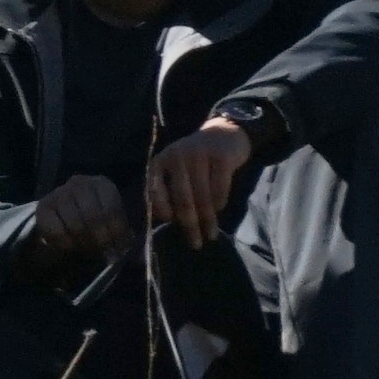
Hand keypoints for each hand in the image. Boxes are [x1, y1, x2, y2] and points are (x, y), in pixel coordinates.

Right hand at [29, 172, 131, 261]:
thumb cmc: (96, 220)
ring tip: (87, 248)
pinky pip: (56, 230)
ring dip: (83, 242)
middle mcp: (80, 183)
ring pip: (75, 224)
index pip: (111, 208)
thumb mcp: (111, 221)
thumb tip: (125, 247)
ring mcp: (60, 192)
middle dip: (99, 238)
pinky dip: (65, 243)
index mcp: (103, 184)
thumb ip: (120, 232)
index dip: (115, 231)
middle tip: (101, 250)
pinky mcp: (43, 207)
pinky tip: (70, 245)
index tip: (117, 247)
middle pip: (92, 215)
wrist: (65, 217)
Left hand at [140, 125, 257, 242]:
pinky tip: (220, 210)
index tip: (171, 225)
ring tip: (211, 234)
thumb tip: (168, 223)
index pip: (155, 191)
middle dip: (190, 225)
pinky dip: (220, 203)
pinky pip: (220, 189)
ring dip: (208, 220)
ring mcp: (199, 155)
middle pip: (183, 199)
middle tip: (195, 244)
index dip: (163, 210)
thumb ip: (169, 191)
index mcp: (160, 161)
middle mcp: (177, 156)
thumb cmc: (195, 161)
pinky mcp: (221, 157)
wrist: (223, 134)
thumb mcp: (176, 171)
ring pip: (203, 197)